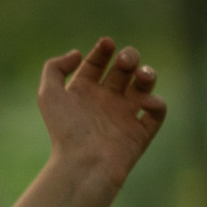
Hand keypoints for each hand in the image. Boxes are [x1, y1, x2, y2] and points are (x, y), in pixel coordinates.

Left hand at [36, 37, 165, 200]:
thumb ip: (55, 68)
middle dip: (128, 57)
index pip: (97, 63)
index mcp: (84, 92)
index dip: (103, 50)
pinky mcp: (141, 132)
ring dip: (148, 73)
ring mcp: (124, 116)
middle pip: (123, 70)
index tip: (107, 43)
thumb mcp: (48, 94)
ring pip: (144, 86)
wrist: (84, 164)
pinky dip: (156, 102)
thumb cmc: (65, 130)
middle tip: (125, 61)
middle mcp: (105, 101)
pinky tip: (144, 103)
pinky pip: (157, 111)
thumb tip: (78, 53)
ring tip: (142, 75)